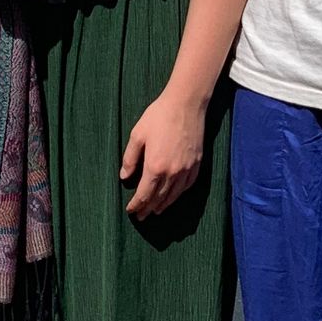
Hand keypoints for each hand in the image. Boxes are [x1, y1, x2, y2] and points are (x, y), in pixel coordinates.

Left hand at [120, 91, 206, 219]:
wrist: (186, 104)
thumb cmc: (158, 116)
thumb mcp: (137, 135)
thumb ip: (130, 158)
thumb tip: (124, 177)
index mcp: (155, 166)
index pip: (144, 194)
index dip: (136, 205)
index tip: (130, 210)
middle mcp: (172, 172)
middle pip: (159, 198)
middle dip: (148, 208)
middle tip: (141, 216)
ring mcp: (186, 169)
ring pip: (174, 195)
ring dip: (164, 205)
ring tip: (156, 211)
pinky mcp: (197, 163)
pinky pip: (187, 185)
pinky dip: (179, 194)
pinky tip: (174, 196)